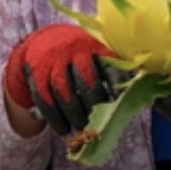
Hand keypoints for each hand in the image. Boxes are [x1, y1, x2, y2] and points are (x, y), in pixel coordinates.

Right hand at [3, 24, 122, 136]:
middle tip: (101, 120)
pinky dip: (54, 117)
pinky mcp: (37, 73)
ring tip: (83, 128)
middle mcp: (74, 51)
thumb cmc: (81, 52)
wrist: (44, 40)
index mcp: (95, 45)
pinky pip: (45, 98)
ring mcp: (54, 62)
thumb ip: (113, 66)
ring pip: (64, 92)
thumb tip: (133, 91)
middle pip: (86, 80)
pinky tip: (63, 129)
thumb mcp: (96, 50)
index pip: (109, 65)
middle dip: (95, 103)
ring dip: (74, 114)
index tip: (122, 102)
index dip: (116, 83)